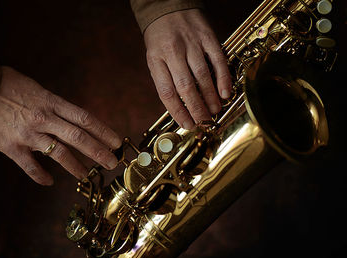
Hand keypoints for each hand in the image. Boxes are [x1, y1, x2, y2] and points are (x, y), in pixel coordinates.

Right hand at [0, 66, 121, 185]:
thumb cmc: (9, 85)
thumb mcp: (38, 90)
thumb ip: (56, 106)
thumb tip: (74, 120)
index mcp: (52, 102)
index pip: (85, 118)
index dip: (103, 131)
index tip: (116, 142)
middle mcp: (44, 119)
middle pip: (78, 138)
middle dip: (98, 152)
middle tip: (112, 163)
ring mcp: (28, 134)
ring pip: (59, 154)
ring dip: (76, 166)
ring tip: (86, 174)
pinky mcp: (11, 147)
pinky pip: (30, 167)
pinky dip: (41, 177)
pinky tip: (50, 182)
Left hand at [144, 9, 231, 128]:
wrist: (168, 6)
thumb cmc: (161, 37)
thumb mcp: (154, 58)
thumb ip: (165, 79)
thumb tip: (179, 107)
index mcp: (156, 60)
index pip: (166, 92)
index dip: (178, 112)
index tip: (187, 124)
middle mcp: (173, 52)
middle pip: (185, 87)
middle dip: (196, 109)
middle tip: (204, 122)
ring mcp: (191, 44)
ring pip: (202, 76)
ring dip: (210, 97)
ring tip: (214, 111)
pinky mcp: (207, 37)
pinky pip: (218, 60)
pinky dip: (223, 78)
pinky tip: (225, 92)